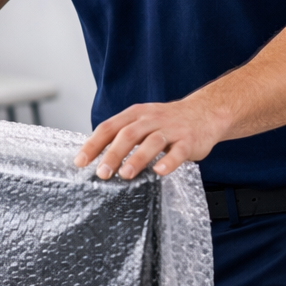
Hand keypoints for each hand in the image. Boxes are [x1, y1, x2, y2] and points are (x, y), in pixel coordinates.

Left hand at [73, 97, 228, 179]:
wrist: (205, 112)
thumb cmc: (166, 121)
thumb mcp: (141, 121)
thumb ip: (121, 135)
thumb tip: (95, 155)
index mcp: (135, 114)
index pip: (109, 127)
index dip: (93, 144)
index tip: (80, 161)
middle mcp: (150, 119)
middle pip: (128, 134)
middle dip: (112, 154)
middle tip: (101, 173)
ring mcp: (170, 129)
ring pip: (152, 142)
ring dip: (137, 158)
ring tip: (125, 174)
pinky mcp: (188, 141)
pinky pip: (178, 151)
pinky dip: (169, 161)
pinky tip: (160, 171)